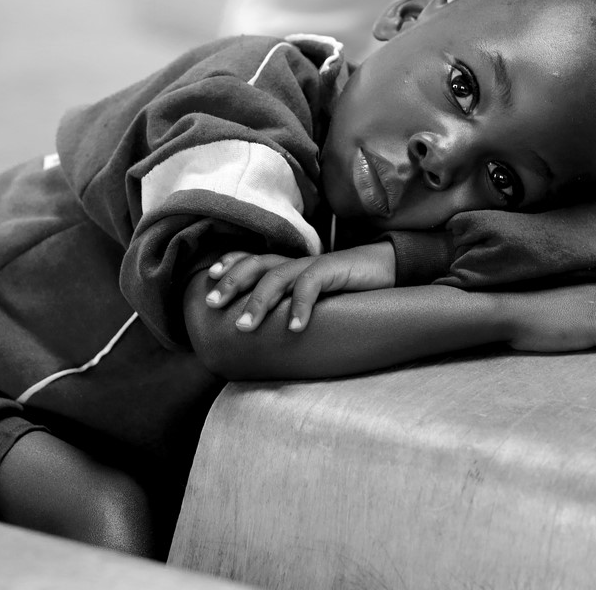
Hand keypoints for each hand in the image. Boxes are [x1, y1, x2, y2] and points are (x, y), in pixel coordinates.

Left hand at [204, 242, 395, 330]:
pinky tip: (294, 328)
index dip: (229, 265)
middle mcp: (295, 262)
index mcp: (287, 266)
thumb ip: (289, 307)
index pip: (251, 259)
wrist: (386, 269)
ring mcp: (313, 264)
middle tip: (212, 305)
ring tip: (244, 327)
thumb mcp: (312, 298)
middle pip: (255, 265)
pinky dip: (300, 306)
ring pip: (277, 277)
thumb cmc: (346, 289)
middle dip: (231, 284)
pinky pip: (311, 284)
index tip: (208, 280)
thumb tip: (265, 335)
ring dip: (258, 302)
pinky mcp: (333, 269)